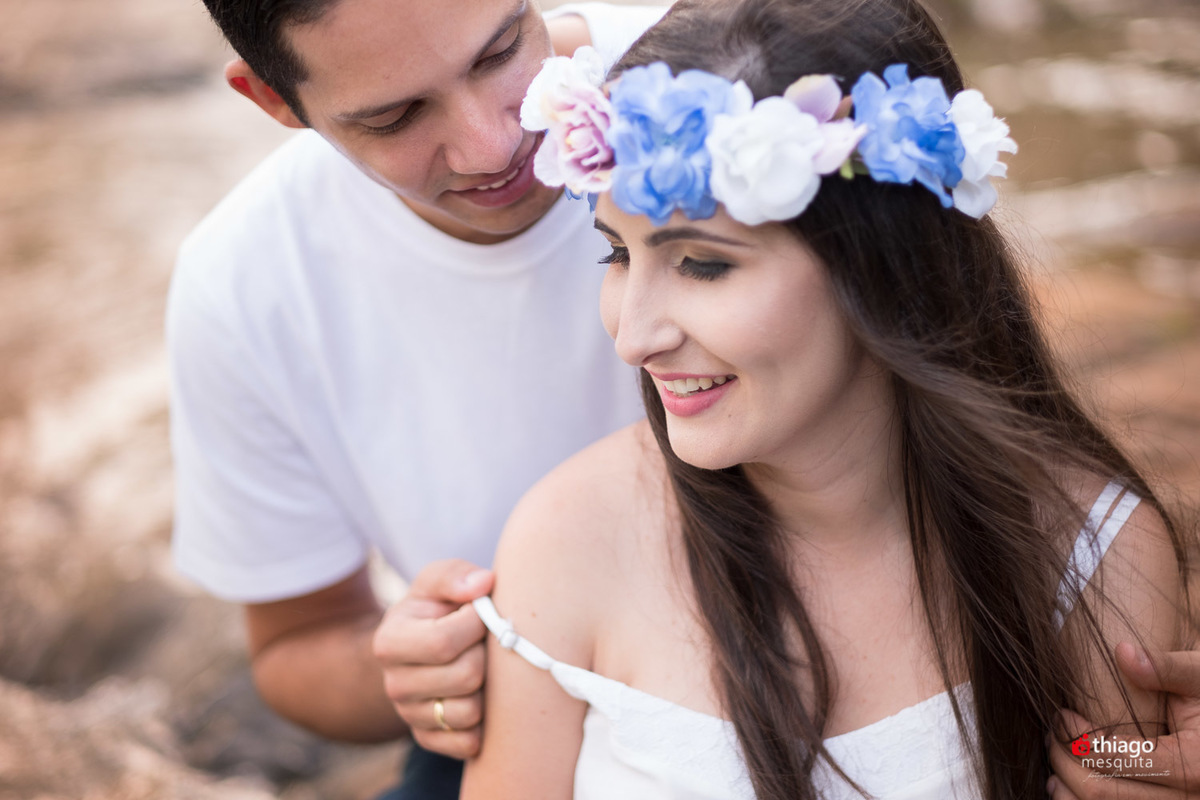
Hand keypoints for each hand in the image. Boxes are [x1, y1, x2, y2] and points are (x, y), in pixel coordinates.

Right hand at [373, 559, 494, 758]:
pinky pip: (468, 743)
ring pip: (470, 712)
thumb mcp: (437, 580)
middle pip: (464, 677)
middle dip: (486, 655)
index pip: (444, 641)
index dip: (476, 624)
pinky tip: (479, 694)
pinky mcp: (429, 740)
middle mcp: (394, 685)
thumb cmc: (434, 607)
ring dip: (487, 688)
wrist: (420, 645)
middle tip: (483, 641)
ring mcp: (410, 717)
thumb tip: (483, 584)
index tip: (480, 612)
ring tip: (480, 665)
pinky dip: (483, 722)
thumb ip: (456, 575)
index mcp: (390, 643)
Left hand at [1048, 642, 1199, 797]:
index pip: (1114, 758)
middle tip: (1053, 735)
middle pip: (1102, 793)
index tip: (1060, 715)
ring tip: (1056, 761)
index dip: (1076, 738)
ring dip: (1069, 791)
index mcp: (1194, 765)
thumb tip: (1122, 653)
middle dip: (1064, 762)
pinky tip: (1069, 785)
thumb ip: (1165, 668)